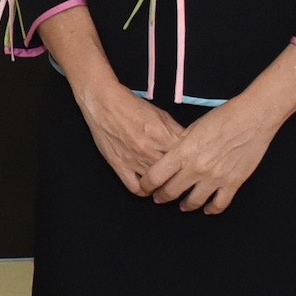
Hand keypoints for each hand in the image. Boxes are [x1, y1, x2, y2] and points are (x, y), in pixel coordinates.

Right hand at [77, 79, 186, 196]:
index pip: (185, 158)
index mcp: (163, 136)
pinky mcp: (119, 166)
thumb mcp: (162, 115)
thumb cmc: (133, 106)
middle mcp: (150, 151)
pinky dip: (144, 190)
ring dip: (164, 185)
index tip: (192, 166)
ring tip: (167, 183)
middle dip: (180, 176)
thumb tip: (189, 145)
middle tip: (182, 177)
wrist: (104, 104)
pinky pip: (134, 187)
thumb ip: (176, 131)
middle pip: (172, 173)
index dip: (191, 163)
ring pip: (156, 183)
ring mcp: (134, 160)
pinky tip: (148, 187)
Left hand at [140, 98, 275, 213]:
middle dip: (162, 197)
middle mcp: (196, 168)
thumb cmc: (222, 118)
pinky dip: (211, 209)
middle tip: (160, 198)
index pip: (155, 176)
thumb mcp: (193, 128)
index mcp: (183, 152)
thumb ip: (179, 146)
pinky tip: (207, 209)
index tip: (145, 188)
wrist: (253, 118)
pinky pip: (219, 204)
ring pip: (193, 202)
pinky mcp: (233, 182)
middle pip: (171, 191)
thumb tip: (168, 157)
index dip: (146, 185)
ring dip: (185, 206)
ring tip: (183, 206)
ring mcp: (215, 177)